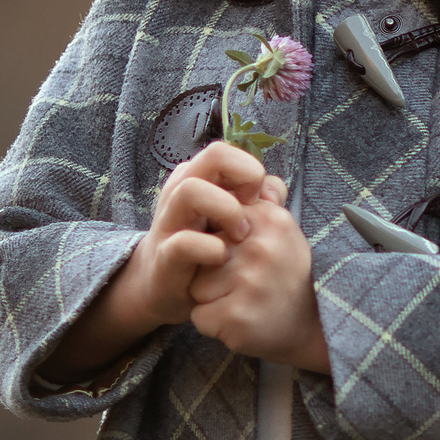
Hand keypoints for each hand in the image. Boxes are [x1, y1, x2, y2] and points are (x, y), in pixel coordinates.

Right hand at [39, 141, 270, 382]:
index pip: (226, 151)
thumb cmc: (206, 247)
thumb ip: (257, 201)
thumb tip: (275, 190)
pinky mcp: (165, 256)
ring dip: (227, 210)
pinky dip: (209, 249)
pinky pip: (183, 243)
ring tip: (241, 235)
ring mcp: (169, 222)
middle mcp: (180, 192)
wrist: (164, 288)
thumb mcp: (234, 220)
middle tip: (253, 209)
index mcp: (199, 179)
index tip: (257, 201)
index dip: (249, 170)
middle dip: (243, 176)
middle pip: (213, 155)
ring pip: (190, 190)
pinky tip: (222, 257)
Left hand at [187, 187, 331, 372]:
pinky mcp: (235, 317)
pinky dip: (213, 323)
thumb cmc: (288, 274)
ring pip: (196, 286)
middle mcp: (260, 248)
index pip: (215, 220)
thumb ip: (263, 201)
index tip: (242, 252)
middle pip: (202, 253)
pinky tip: (239, 320)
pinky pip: (199, 317)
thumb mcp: (282, 230)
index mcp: (269, 219)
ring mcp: (249, 284)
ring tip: (243, 300)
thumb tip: (254, 175)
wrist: (313, 325)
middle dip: (213, 270)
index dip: (221, 240)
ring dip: (212, 298)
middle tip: (245, 281)